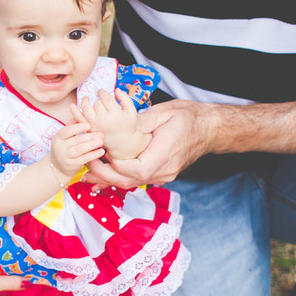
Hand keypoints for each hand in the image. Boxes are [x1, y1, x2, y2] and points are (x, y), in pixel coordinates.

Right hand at [49, 120, 103, 181]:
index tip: (89, 124)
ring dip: (92, 145)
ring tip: (101, 141)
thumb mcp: (64, 138)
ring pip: (80, 149)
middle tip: (101, 133)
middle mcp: (60, 147)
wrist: (57, 168)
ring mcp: (65, 157)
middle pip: (76, 140)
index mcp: (58, 137)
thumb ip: (71, 126)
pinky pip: (84, 159)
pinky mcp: (71, 165)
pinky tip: (101, 151)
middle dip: (90, 136)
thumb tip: (79, 113)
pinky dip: (93, 155)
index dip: (78, 127)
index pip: (67, 130)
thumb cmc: (64, 149)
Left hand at [74, 89, 148, 159]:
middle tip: (100, 101)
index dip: (102, 92)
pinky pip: (80, 119)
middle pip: (97, 103)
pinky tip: (72, 105)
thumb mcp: (131, 111)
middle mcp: (104, 119)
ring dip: (85, 101)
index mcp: (115, 114)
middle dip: (98, 100)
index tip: (101, 92)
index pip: (105, 98)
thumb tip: (116, 89)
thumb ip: (125, 98)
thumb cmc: (128, 125)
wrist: (122, 142)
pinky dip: (75, 112)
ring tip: (86, 98)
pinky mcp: (89, 129)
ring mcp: (95, 125)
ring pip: (86, 108)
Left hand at [84, 100, 212, 187]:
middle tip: (86, 165)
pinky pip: (136, 179)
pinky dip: (119, 176)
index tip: (102, 155)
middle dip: (105, 176)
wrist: (209, 129)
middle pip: (130, 181)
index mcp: (166, 153)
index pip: (138, 170)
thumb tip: (117, 128)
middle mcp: (165, 170)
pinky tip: (104, 174)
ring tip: (88, 172)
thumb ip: (140, 122)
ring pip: (131, 183)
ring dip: (109, 178)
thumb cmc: (189, 117)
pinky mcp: (160, 173)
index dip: (117, 166)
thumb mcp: (164, 112)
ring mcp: (163, 175)